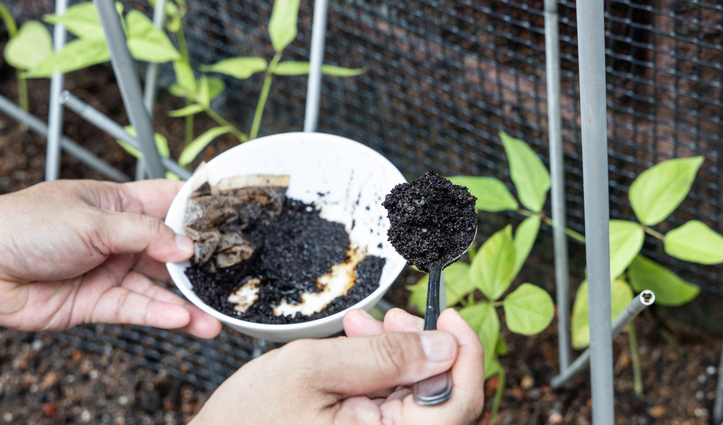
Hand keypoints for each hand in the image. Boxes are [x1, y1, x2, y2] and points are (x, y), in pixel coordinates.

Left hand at [0, 179, 220, 337]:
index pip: (168, 202)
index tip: (231, 219)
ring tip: (214, 317)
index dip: (198, 210)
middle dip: (199, 264)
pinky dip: (160, 314)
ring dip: (186, 302)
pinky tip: (182, 320)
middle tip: (231, 276)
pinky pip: (136, 309)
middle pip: (170, 250)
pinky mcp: (98, 303)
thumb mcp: (93, 221)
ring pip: (158, 287)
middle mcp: (119, 238)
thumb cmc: (26, 226)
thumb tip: (186, 246)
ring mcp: (111, 271)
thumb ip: (144, 234)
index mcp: (118, 204)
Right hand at [193, 308, 483, 423]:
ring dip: (397, 356)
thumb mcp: (312, 370)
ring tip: (360, 327)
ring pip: (417, 399)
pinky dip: (382, 374)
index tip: (449, 316)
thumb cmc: (248, 421)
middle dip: (421, 347)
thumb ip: (383, 357)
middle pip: (441, 399)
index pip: (459, 404)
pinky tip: (357, 349)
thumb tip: (444, 344)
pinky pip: (393, 408)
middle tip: (390, 316)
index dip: (465, 354)